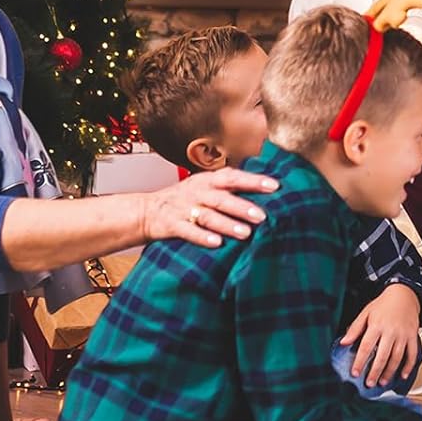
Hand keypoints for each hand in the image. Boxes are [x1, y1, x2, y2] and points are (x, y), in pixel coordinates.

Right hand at [141, 168, 275, 249]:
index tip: (274, 185)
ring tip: (246, 233)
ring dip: (227, 224)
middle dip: (242, 206)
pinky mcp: (172, 224)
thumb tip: (263, 189)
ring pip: (208, 216)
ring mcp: (183, 208)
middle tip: (262, 216)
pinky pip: (188, 231)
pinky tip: (216, 243)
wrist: (147, 210)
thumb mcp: (203, 186)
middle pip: (222, 198)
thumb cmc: (183, 199)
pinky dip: (202, 237)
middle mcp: (197, 192)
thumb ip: (227, 187)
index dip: (252, 180)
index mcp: (206, 181)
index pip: (232, 177)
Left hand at [340, 284, 421, 386]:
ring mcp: (403, 335)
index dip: (360, 361)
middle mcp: (390, 331)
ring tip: (382, 382)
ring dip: (389, 372)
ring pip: (397, 358)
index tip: (355, 373)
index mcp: (376, 325)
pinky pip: (412, 354)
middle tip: (369, 383)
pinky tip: (403, 375)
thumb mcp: (365, 312)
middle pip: (382, 356)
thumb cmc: (383, 304)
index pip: (366, 347)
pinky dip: (408, 367)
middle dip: (375, 372)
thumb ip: (355, 328)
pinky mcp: (413, 337)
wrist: (403, 294)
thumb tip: (343, 342)